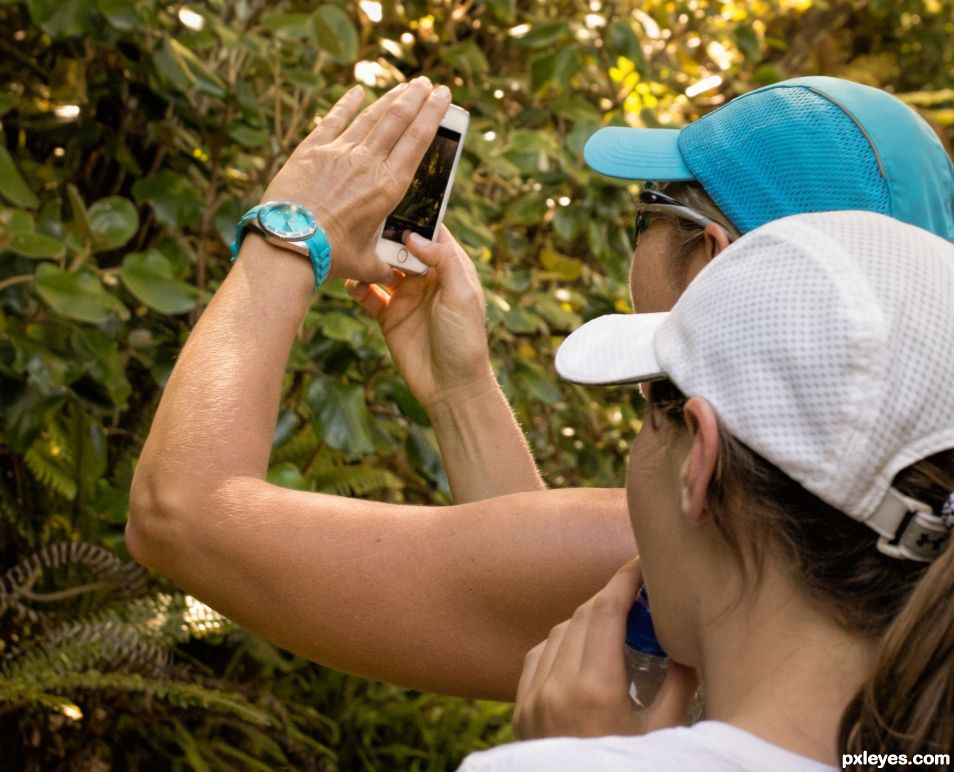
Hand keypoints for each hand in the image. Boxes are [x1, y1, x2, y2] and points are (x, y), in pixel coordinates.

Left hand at [261, 78, 451, 283]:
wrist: (287, 246)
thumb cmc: (330, 258)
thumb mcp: (366, 263)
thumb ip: (386, 263)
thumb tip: (400, 273)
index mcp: (389, 187)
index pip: (418, 140)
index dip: (434, 114)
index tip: (444, 97)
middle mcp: (368, 163)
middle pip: (398, 119)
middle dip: (417, 97)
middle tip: (429, 84)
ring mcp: (338, 153)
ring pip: (371, 116)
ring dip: (390, 98)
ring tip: (405, 86)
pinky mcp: (311, 151)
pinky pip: (333, 120)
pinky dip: (347, 104)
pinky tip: (357, 91)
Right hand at [345, 226, 495, 408]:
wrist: (451, 386)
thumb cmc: (465, 339)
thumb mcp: (462, 295)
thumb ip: (443, 261)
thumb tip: (413, 237)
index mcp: (450, 268)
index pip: (432, 234)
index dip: (415, 218)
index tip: (392, 201)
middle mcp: (427, 278)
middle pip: (400, 247)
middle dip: (383, 237)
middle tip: (363, 227)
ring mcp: (406, 297)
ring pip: (381, 269)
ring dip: (368, 262)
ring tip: (354, 256)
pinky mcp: (388, 317)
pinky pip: (368, 295)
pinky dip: (358, 288)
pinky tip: (352, 285)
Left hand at [513, 558, 698, 739]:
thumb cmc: (628, 770)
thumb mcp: (665, 736)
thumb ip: (678, 683)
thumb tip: (686, 642)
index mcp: (594, 690)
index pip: (605, 610)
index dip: (624, 580)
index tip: (641, 564)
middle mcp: (556, 688)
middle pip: (581, 616)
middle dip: (610, 600)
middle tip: (637, 600)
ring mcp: (532, 699)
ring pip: (557, 633)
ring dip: (584, 623)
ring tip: (614, 632)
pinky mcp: (519, 710)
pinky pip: (537, 657)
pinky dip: (560, 646)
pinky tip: (581, 657)